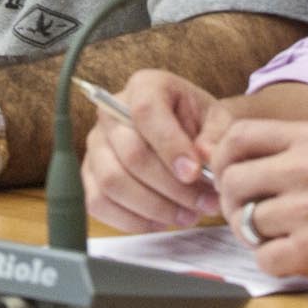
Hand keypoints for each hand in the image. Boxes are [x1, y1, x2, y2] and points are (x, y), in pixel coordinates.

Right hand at [83, 69, 221, 230]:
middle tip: (205, 202)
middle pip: (131, 154)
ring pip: (112, 182)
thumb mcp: (218, 121)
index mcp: (144, 87)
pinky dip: (133, 220)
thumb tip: (204, 158)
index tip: (195, 173)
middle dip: (172, 187)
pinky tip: (162, 220)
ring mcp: (95, 145)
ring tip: (188, 215)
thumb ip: (216, 136)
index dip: (170, 146)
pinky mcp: (89, 175)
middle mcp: (110, 112)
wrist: (185, 135)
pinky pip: (98, 203)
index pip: (146, 112)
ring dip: (154, 207)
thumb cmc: (199, 125)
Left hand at [203, 116, 307, 292]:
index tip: (230, 178)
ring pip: (245, 222)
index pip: (237, 136)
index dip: (222, 159)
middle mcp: (306, 168)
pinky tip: (295, 257)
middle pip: (232, 181)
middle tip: (251, 216)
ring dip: (255, 236)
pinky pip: (264, 258)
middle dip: (234, 203)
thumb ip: (290, 151)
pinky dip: (274, 262)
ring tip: (280, 237)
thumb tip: (231, 162)